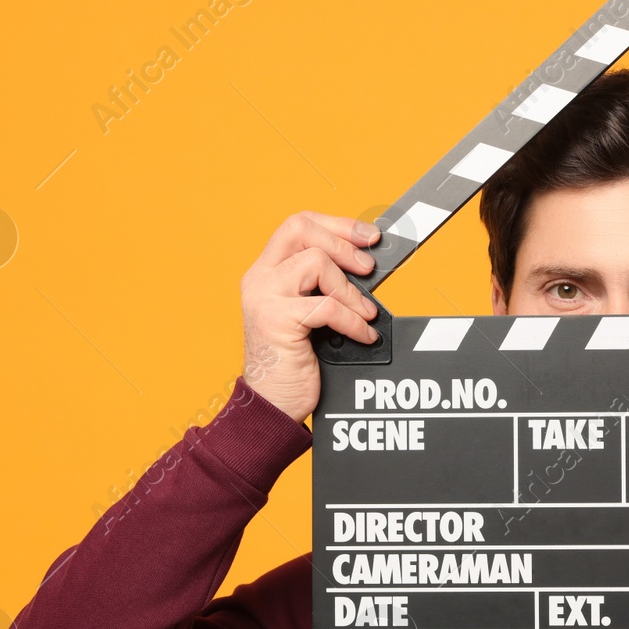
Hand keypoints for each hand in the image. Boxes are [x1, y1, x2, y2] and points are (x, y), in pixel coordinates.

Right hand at [240, 212, 380, 421]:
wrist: (272, 403)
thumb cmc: (292, 361)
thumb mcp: (307, 314)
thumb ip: (321, 287)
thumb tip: (364, 267)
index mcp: (266, 272)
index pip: (298, 226)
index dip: (337, 225)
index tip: (367, 236)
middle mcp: (260, 278)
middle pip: (301, 229)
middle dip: (343, 243)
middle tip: (368, 267)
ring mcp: (265, 297)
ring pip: (316, 263)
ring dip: (350, 289)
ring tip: (365, 312)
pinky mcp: (276, 320)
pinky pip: (327, 306)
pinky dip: (353, 320)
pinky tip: (362, 334)